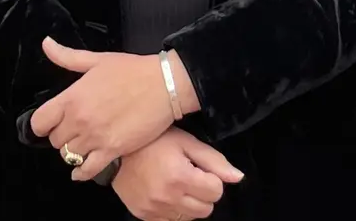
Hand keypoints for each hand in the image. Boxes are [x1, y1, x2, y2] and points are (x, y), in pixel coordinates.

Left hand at [30, 38, 197, 179]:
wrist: (165, 84)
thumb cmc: (133, 70)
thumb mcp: (97, 60)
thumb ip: (67, 56)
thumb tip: (46, 44)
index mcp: (72, 98)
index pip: (39, 122)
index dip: (43, 125)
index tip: (51, 124)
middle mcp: (79, 120)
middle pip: (55, 141)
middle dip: (63, 136)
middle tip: (75, 130)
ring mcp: (95, 138)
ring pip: (69, 156)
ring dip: (74, 152)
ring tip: (84, 145)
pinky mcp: (113, 151)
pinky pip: (87, 171)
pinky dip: (81, 172)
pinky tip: (82, 170)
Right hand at [111, 128, 243, 219]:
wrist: (117, 152)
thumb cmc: (155, 142)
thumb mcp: (187, 143)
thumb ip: (214, 161)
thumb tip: (238, 178)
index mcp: (180, 176)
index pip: (216, 192)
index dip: (213, 179)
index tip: (201, 170)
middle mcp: (167, 197)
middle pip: (205, 210)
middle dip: (204, 194)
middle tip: (192, 178)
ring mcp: (154, 209)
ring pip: (189, 218)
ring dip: (189, 204)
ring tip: (178, 185)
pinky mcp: (143, 215)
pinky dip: (174, 210)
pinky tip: (166, 193)